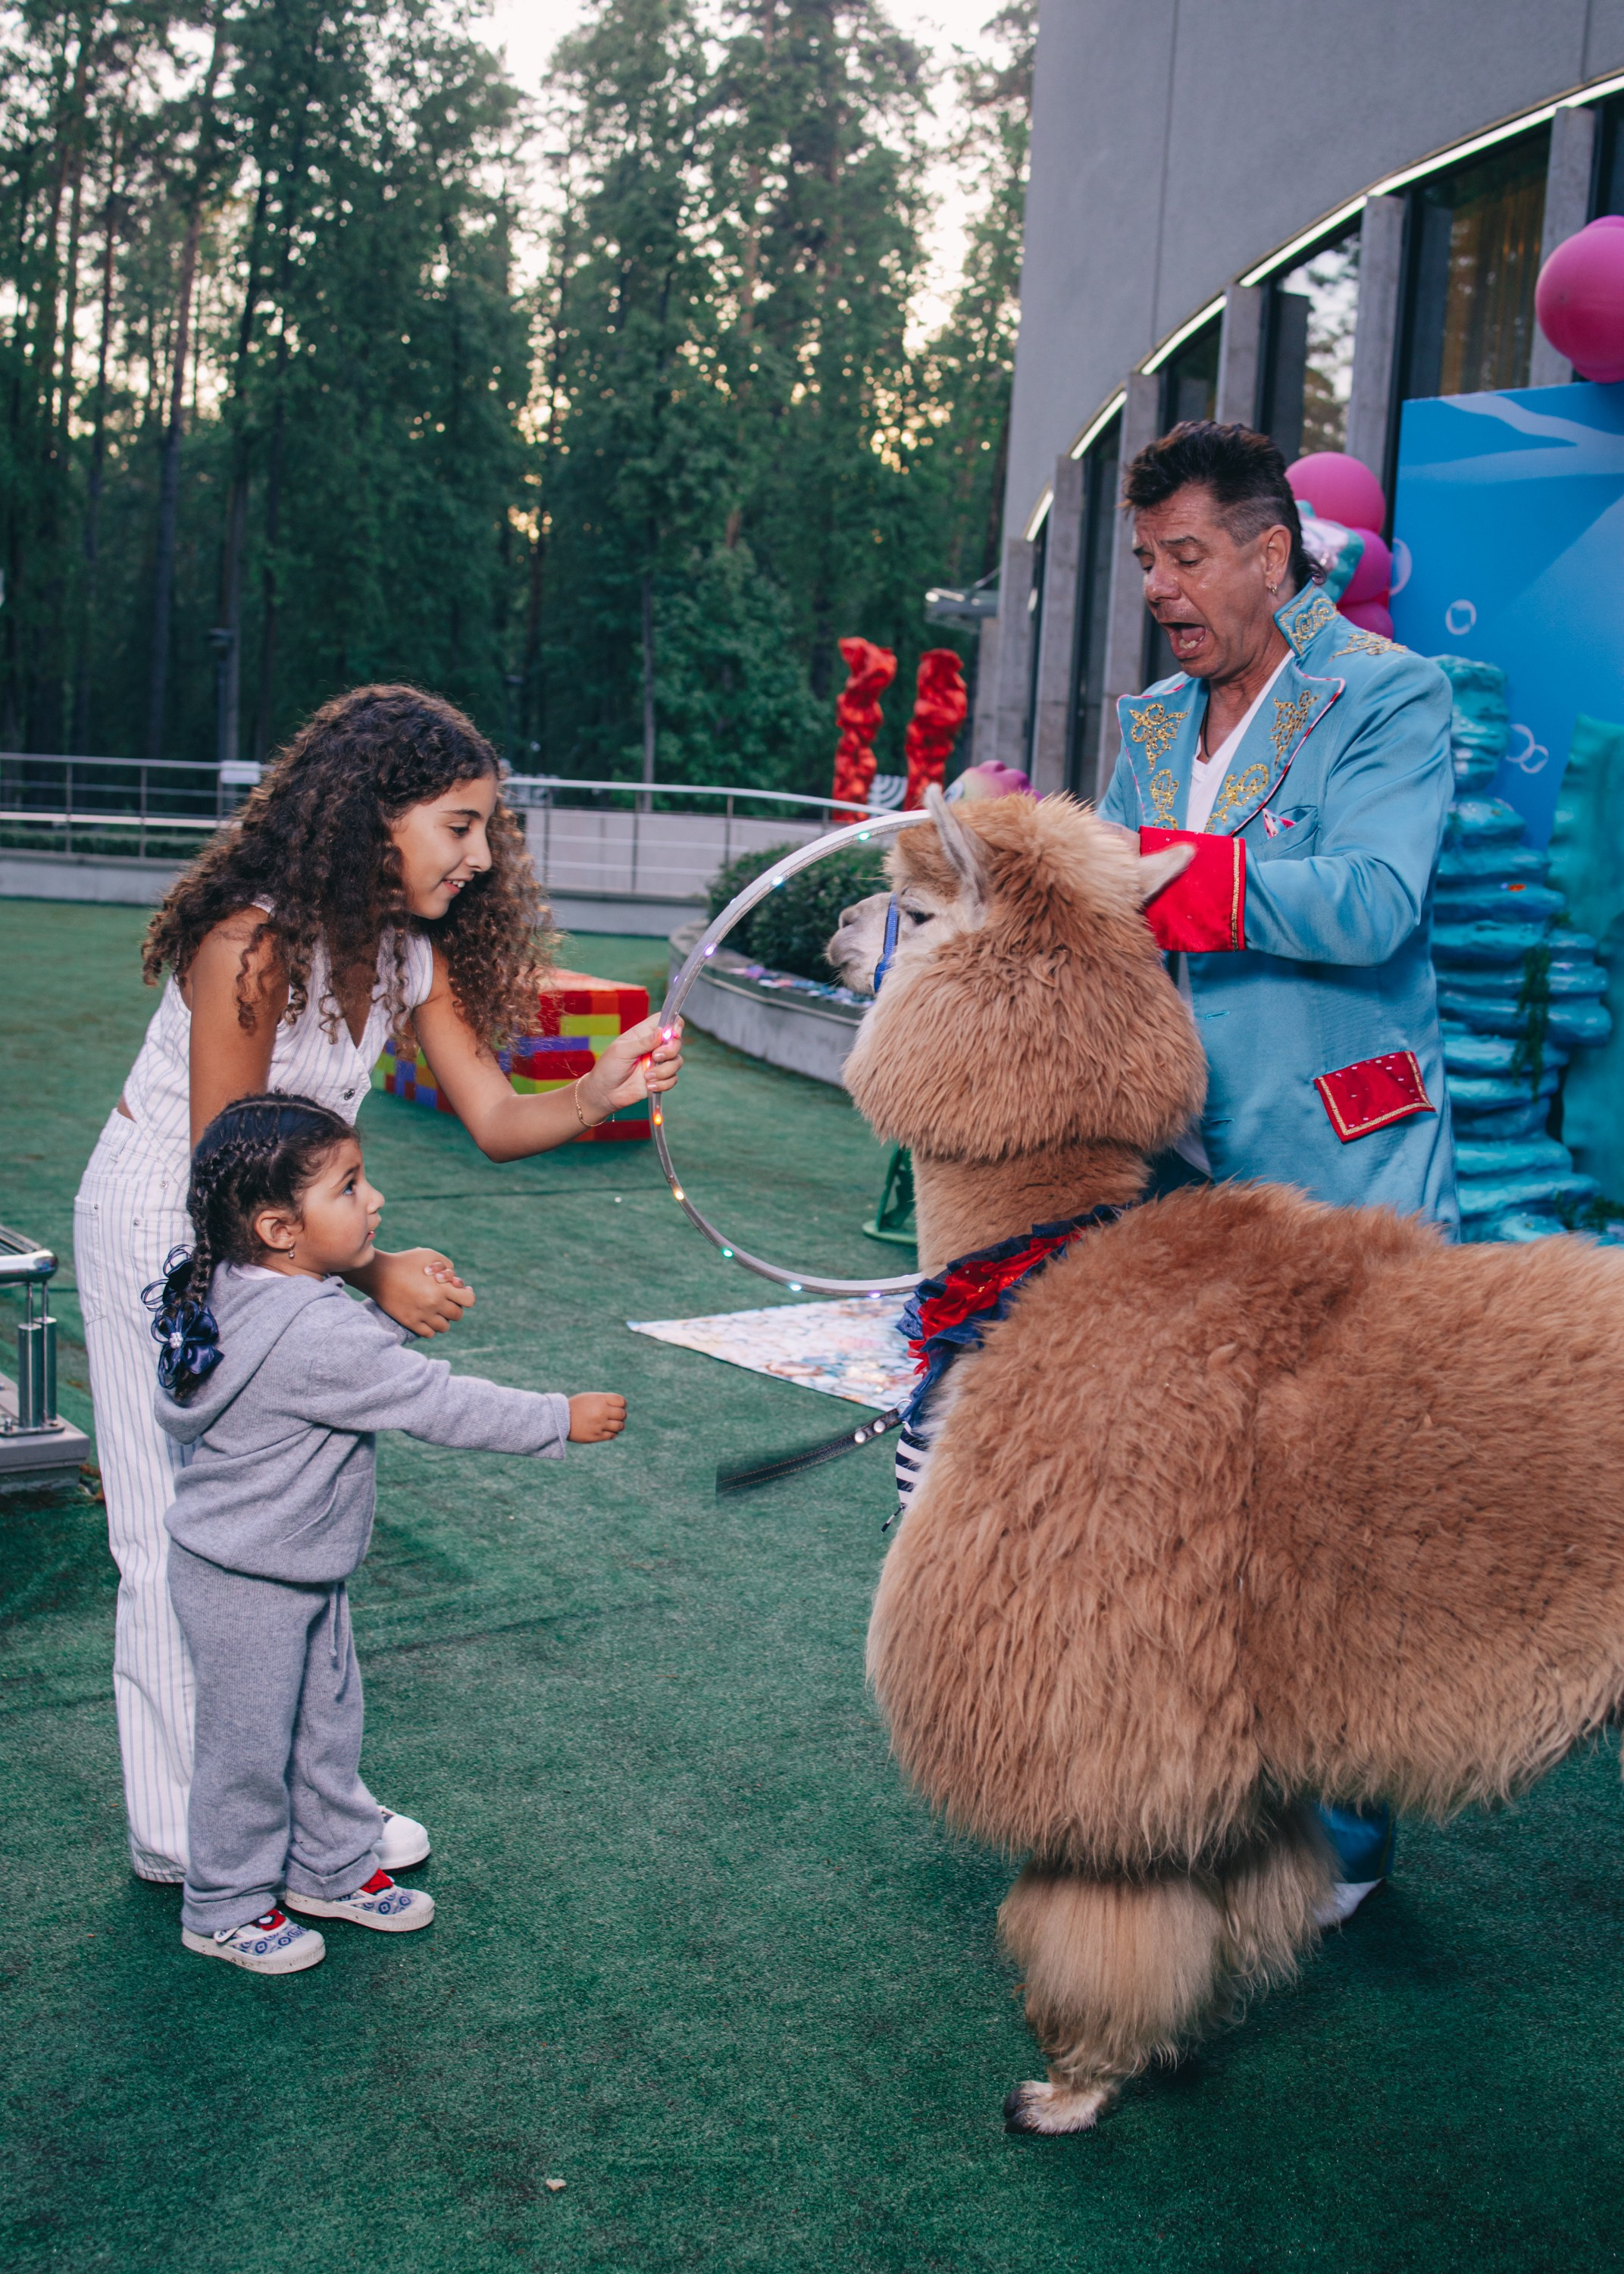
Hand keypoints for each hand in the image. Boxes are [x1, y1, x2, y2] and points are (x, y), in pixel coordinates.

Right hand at [356, 1248, 474, 1336]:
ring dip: (443, 1319)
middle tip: (445, 1301)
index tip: (459, 1292)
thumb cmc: (405, 1261)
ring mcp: (422, 1315)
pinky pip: (429, 1334)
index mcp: (442, 1288)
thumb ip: (447, 1266)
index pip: (469, 1300)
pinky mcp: (410, 1322)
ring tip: (435, 1310)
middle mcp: (434, 1304)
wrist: (379, 1274)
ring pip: (444, 1327)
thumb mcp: (429, 1255)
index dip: (467, 1295)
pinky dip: (430, 1328)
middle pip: (458, 1315)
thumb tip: (456, 1282)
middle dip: (454, 1307)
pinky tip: (426, 1318)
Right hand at [569, 1392, 626, 1442]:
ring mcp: (600, 1424)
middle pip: (622, 1414)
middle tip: (615, 1416)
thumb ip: (605, 1400)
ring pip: (620, 1426)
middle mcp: (602, 1412)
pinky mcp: (597, 1436)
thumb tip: (622, 1407)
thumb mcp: (590, 1398)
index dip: (622, 1404)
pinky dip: (613, 1433)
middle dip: (621, 1415)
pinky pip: (613, 1435)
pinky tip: (607, 1430)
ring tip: (612, 1424)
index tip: (617, 1406)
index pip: (622, 1401)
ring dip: (619, 1425)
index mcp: (600, 1400)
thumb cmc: (576, 1406)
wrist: (560, 1419)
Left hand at [581, 1015, 683, 1116]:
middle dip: (670, 1051)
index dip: (674, 1024)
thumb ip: (643, 1042)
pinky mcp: (660, 1078)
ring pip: (677, 1062)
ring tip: (646, 1077)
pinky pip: (673, 1079)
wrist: (605, 1093)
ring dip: (664, 1071)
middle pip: (677, 1042)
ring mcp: (659, 1063)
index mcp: (644, 1033)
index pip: (666, 1020)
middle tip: (655, 1057)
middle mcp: (654, 1046)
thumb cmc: (608, 1067)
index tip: (672, 1034)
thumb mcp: (622, 1051)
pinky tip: (648, 1086)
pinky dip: (662, 1084)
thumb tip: (662, 1032)